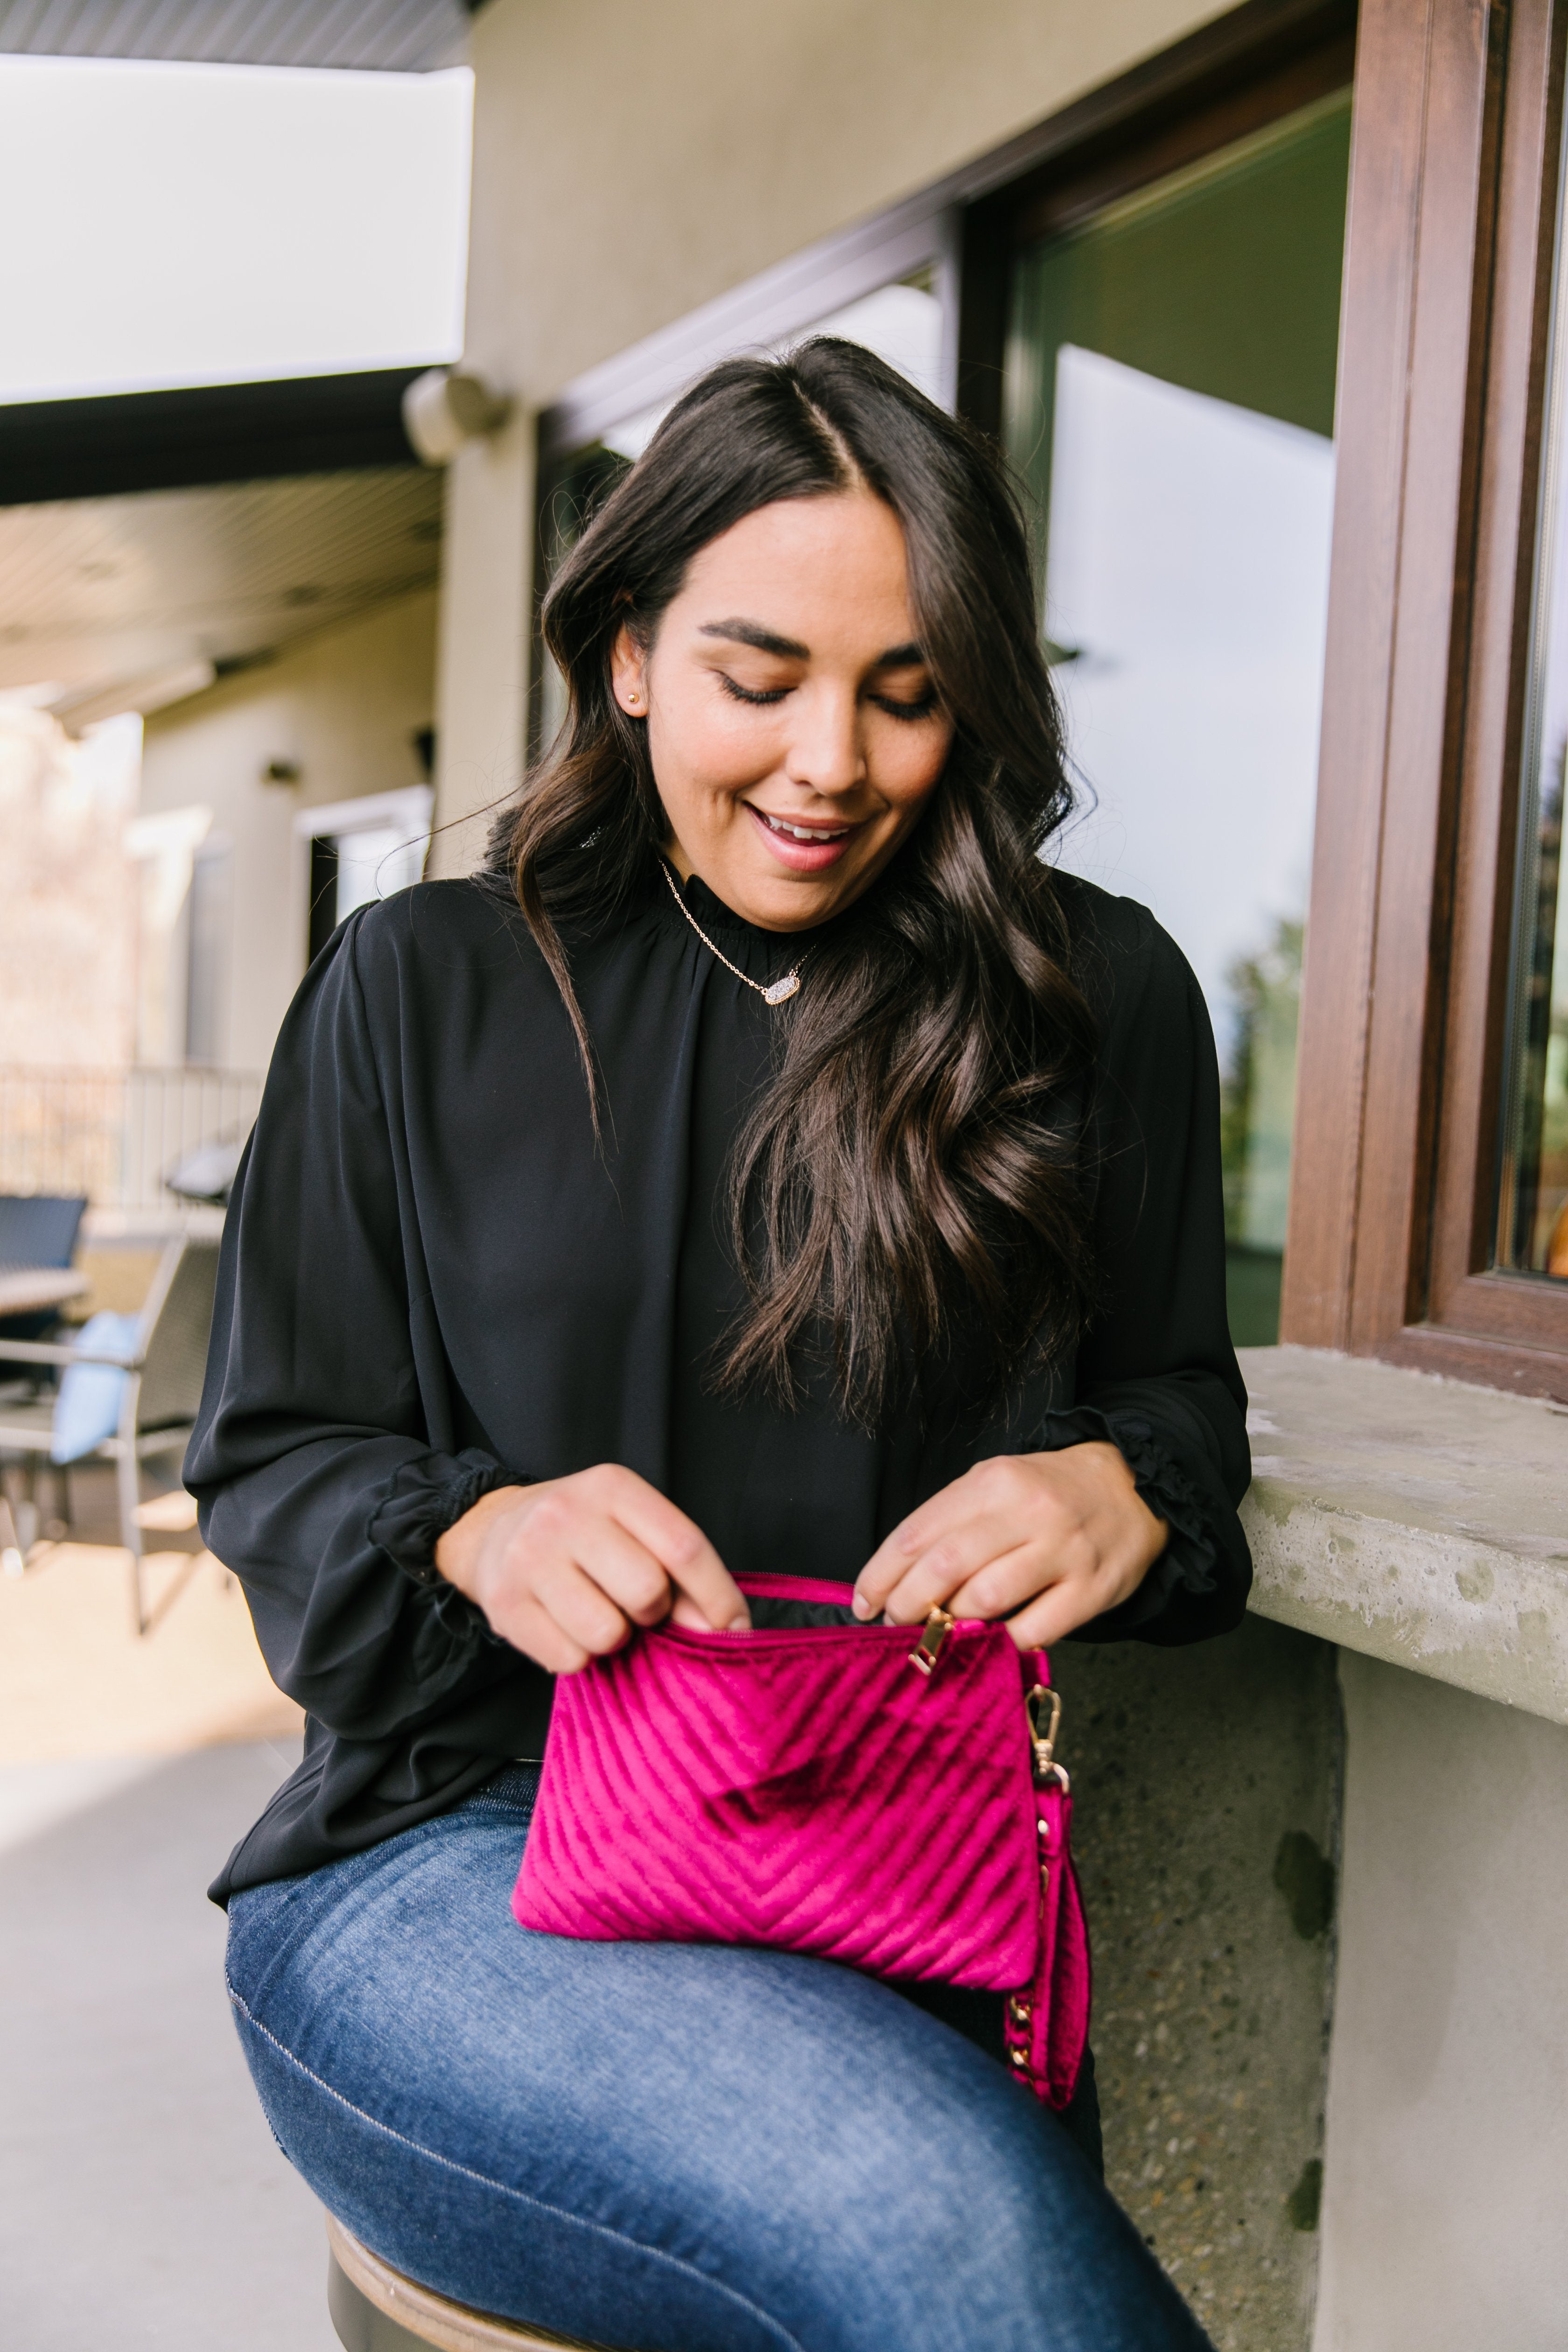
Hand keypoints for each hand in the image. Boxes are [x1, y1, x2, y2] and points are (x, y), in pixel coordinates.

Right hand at [434, 1464, 749, 1672]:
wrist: (493, 1531)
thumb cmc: (583, 1534)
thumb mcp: (632, 1528)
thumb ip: (681, 1572)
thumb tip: (725, 1631)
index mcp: (612, 1487)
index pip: (683, 1546)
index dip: (718, 1596)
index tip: (735, 1629)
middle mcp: (567, 1515)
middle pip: (648, 1591)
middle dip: (654, 1613)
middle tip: (636, 1606)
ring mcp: (530, 1558)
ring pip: (607, 1633)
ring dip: (614, 1639)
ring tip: (598, 1612)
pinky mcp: (504, 1605)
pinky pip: (569, 1659)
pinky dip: (578, 1655)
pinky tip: (565, 1626)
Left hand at [852, 1442, 1166, 1649]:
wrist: (1134, 1485)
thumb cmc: (1049, 1491)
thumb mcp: (997, 1484)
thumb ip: (952, 1522)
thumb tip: (897, 1579)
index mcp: (992, 1481)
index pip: (918, 1532)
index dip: (881, 1574)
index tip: (863, 1602)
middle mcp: (1027, 1511)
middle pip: (945, 1566)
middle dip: (907, 1604)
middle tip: (895, 1623)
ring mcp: (1063, 1550)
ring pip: (986, 1598)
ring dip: (950, 1625)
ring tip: (938, 1633)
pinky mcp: (1092, 1588)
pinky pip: (1035, 1629)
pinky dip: (1002, 1643)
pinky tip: (988, 1644)